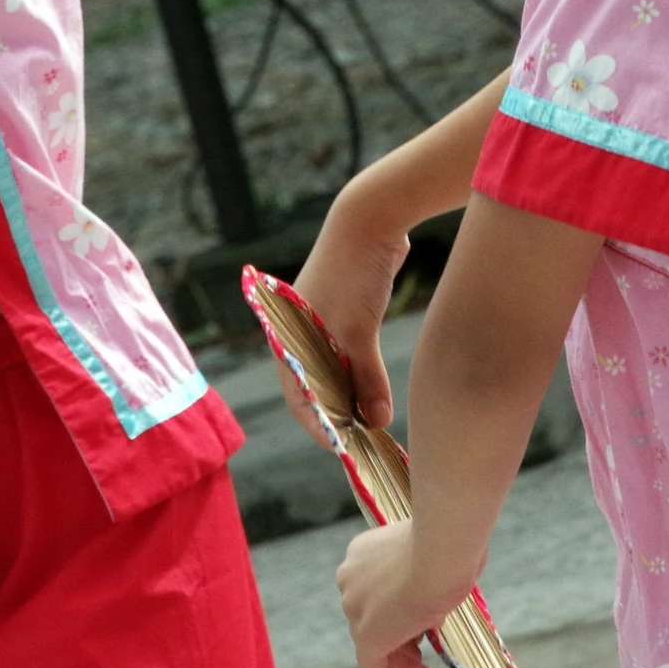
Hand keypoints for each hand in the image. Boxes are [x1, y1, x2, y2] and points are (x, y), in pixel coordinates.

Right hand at [281, 186, 409, 447]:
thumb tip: (377, 422)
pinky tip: (380, 391)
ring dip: (353, 396)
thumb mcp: (359, 332)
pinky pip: (349, 355)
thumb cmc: (353, 274)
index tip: (347, 449)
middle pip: (315, 387)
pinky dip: (362, 375)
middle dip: (338, 414)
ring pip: (335, 372)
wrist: (370, 219)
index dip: (321, 424)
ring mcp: (321, 323)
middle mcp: (299, 333)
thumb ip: (366, 379)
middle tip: (366, 442)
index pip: (298, 396)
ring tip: (376, 423)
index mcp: (287, 338)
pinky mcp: (345, 314)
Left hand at [335, 520, 467, 667]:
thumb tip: (431, 602)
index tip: (421, 627)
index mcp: (364, 553)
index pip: (376, 591)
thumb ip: (424, 578)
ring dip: (399, 662)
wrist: (441, 550)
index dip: (398, 612)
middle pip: (372, 617)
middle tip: (423, 658)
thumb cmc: (447, 546)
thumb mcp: (433, 559)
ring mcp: (355, 606)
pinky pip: (373, 665)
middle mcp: (351, 577)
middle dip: (399, 640)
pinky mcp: (366, 633)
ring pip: (372, 641)